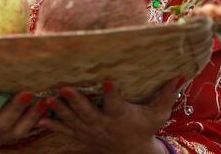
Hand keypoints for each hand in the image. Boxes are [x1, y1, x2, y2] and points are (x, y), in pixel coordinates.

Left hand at [38, 78, 180, 153]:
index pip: (116, 103)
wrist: (130, 152)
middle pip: (88, 112)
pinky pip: (63, 130)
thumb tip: (181, 74)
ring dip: (59, 110)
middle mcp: (102, 123)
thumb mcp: (158, 114)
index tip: (107, 80)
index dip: (111, 93)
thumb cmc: (144, 127)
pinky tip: (38, 118)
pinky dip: (51, 125)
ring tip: (46, 99)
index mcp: (120, 115)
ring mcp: (89, 131)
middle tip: (65, 88)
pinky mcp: (79, 135)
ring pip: (71, 120)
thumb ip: (167, 94)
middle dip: (76, 101)